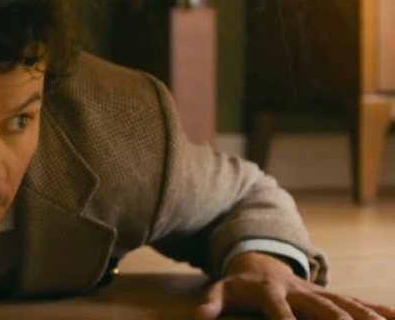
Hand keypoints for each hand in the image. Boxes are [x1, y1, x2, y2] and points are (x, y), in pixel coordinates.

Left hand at [196, 252, 394, 319]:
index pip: (278, 309)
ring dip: (367, 318)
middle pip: (323, 308)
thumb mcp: (221, 291)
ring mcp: (318, 292)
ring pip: (348, 304)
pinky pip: (360, 302)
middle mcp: (299, 290)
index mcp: (269, 290)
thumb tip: (200, 317)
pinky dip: (380, 310)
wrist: (260, 261)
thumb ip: (212, 302)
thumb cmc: (239, 285)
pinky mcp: (332, 295)